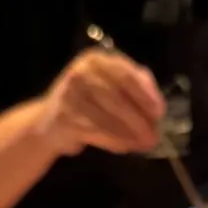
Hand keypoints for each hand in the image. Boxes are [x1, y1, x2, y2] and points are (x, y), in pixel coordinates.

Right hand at [41, 49, 165, 156]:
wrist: (48, 122)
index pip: (126, 75)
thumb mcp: (108, 85)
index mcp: (95, 60)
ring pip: (108, 118)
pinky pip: (96, 132)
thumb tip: (156, 104)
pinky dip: (114, 142)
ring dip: (129, 134)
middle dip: (139, 120)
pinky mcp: (65, 118)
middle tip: (154, 137)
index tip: (159, 113)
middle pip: (118, 98)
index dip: (146, 95)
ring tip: (143, 145)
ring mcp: (70, 95)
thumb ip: (133, 86)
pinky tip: (125, 147)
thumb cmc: (86, 102)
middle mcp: (81, 72)